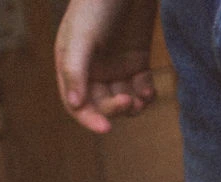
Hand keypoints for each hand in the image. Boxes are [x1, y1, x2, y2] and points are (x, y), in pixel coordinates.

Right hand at [54, 0, 158, 132]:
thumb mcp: (83, 36)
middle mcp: (92, 69)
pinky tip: (149, 89)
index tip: (106, 129)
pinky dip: (146, 94)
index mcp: (71, 63)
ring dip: (133, 106)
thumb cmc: (98, 3)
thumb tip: (75, 104)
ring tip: (142, 97)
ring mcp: (115, 67)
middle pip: (101, 105)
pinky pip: (140, 90)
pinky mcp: (137, 63)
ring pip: (123, 101)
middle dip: (115, 109)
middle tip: (128, 102)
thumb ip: (76, 70)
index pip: (76, 103)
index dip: (89, 119)